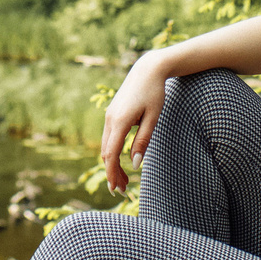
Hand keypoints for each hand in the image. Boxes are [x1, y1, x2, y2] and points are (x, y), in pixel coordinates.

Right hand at [99, 51, 173, 191]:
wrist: (148, 69)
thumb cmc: (155, 93)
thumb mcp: (153, 118)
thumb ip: (143, 141)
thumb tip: (135, 164)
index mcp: (120, 121)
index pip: (111, 154)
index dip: (112, 173)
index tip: (116, 189)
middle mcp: (110, 119)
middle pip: (106, 153)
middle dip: (113, 172)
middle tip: (123, 190)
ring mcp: (109, 116)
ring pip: (106, 146)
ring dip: (112, 163)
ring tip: (123, 180)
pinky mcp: (112, 114)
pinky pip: (108, 138)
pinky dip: (112, 152)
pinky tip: (121, 160)